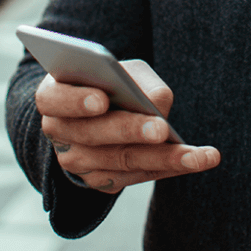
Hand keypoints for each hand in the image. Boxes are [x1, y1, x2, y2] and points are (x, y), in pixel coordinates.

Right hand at [36, 59, 220, 194]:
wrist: (97, 114)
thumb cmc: (110, 81)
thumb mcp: (122, 69)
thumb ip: (137, 80)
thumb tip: (159, 105)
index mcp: (52, 96)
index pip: (56, 99)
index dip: (77, 101)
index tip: (101, 100)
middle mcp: (58, 132)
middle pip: (93, 135)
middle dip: (129, 131)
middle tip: (161, 129)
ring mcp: (77, 162)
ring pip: (120, 161)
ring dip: (162, 158)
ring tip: (198, 155)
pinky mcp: (100, 181)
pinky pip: (137, 176)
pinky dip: (169, 167)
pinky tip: (197, 160)